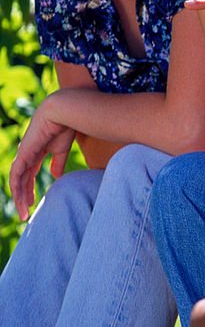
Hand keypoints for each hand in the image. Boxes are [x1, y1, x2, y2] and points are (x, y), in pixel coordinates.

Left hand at [10, 104, 76, 219]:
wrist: (63, 111)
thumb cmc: (65, 126)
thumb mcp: (61, 150)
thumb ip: (58, 163)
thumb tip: (56, 176)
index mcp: (36, 152)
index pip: (28, 175)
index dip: (29, 190)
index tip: (32, 203)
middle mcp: (27, 154)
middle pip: (21, 180)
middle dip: (23, 197)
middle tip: (25, 214)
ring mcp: (24, 154)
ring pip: (17, 180)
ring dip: (20, 197)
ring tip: (23, 213)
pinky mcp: (24, 153)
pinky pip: (17, 175)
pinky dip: (17, 188)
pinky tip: (21, 199)